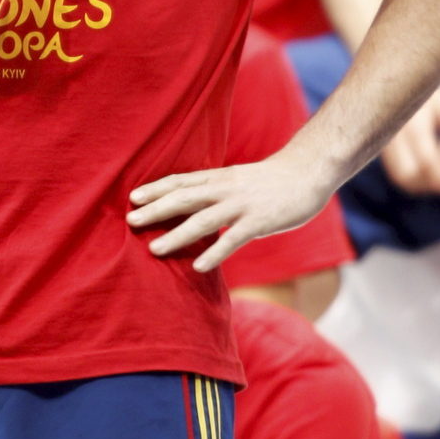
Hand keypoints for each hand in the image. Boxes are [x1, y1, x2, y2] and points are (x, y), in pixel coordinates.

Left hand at [126, 152, 330, 272]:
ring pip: (203, 219)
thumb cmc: (272, 179)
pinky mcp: (260, 221)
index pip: (182, 181)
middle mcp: (226, 189)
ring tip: (154, 249)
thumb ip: (217, 191)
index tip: (133, 197)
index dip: (157, 188)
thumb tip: (195, 206)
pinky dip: (215, 253)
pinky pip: (234, 239)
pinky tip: (198, 267)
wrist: (308, 172)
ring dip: (177, 235)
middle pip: (185, 197)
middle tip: (130, 221)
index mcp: (220, 177)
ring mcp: (242, 205)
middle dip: (156, 209)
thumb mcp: (239, 179)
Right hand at [379, 84, 439, 198]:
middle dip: (430, 187)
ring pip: (399, 177)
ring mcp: (383, 140)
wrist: (396, 77)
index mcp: (413, 121)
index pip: (427, 160)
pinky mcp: (381, 147)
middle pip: (407, 175)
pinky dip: (411, 182)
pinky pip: (395, 173)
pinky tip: (428, 178)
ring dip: (420, 187)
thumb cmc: (431, 93)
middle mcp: (393, 133)